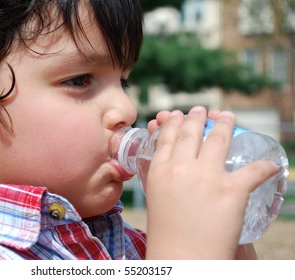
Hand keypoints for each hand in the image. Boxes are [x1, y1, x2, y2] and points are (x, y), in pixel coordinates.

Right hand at [145, 106, 275, 258]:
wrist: (183, 258)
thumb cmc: (167, 233)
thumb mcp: (156, 197)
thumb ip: (161, 176)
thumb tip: (169, 161)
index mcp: (161, 170)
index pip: (168, 137)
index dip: (175, 122)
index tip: (178, 114)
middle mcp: (182, 167)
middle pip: (191, 132)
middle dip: (197, 117)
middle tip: (202, 110)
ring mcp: (208, 176)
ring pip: (219, 138)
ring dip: (225, 123)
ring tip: (228, 115)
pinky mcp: (232, 189)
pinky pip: (255, 170)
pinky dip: (265, 166)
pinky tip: (270, 163)